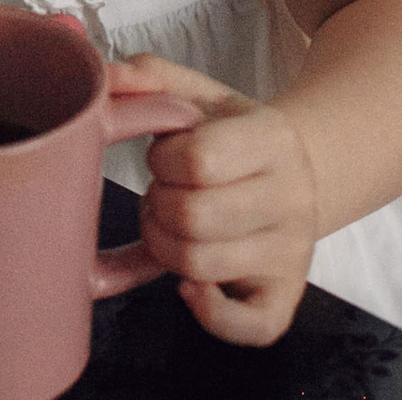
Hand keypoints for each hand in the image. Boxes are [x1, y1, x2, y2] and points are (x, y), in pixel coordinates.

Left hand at [109, 54, 319, 346]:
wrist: (297, 173)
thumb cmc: (233, 134)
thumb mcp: (200, 95)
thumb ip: (150, 77)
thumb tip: (105, 74)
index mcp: (273, 140)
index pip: (198, 159)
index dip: (163, 160)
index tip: (166, 157)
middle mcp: (293, 199)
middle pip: (191, 217)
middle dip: (157, 203)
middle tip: (164, 193)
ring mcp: (292, 253)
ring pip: (197, 266)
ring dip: (162, 245)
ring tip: (172, 224)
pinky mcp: (285, 296)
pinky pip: (247, 327)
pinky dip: (207, 312)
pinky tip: (189, 283)